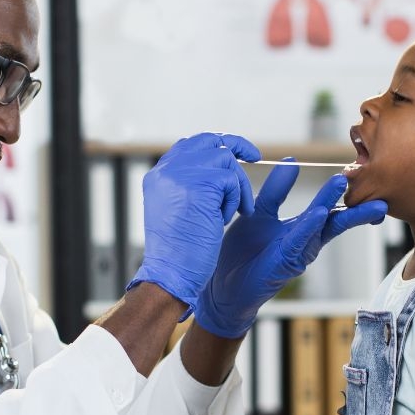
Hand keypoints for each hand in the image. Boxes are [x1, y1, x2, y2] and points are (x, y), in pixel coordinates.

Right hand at [129, 133, 260, 318]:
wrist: (171, 273)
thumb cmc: (178, 252)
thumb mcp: (176, 209)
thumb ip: (188, 184)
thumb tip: (216, 164)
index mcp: (159, 175)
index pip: (190, 145)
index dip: (216, 145)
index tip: (236, 155)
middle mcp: (167, 169)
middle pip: (209, 141)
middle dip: (237, 145)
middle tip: (255, 157)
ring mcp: (182, 173)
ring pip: (225, 160)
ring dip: (236, 187)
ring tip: (229, 212)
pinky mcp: (201, 183)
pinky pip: (231, 180)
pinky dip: (235, 200)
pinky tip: (222, 219)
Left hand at [194, 160, 388, 337]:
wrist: (224, 284)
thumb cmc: (243, 252)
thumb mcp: (260, 211)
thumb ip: (276, 189)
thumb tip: (292, 160)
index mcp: (301, 228)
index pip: (328, 208)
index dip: (342, 194)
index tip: (357, 178)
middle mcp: (305, 240)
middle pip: (336, 220)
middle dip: (355, 206)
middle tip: (374, 191)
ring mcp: (297, 252)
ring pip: (321, 227)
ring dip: (334, 207)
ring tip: (342, 186)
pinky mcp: (285, 262)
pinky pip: (300, 241)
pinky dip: (310, 227)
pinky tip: (320, 213)